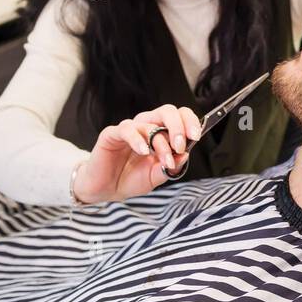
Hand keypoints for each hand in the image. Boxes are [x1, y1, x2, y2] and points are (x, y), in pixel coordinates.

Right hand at [73, 105, 202, 203]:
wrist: (106, 190)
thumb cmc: (131, 179)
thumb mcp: (157, 176)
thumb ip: (171, 167)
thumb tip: (186, 155)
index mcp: (160, 133)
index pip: (179, 116)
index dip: (190, 122)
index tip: (195, 137)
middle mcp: (146, 127)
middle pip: (167, 111)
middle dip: (178, 127)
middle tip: (180, 146)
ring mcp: (130, 129)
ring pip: (149, 123)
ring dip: (161, 143)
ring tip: (164, 160)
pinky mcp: (112, 134)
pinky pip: (127, 130)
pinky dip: (137, 139)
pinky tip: (143, 151)